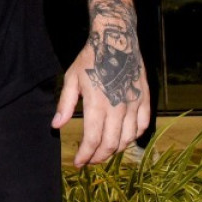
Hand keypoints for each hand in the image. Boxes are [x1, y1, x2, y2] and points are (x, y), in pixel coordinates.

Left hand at [52, 5, 149, 166]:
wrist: (116, 39)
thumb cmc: (91, 58)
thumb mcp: (72, 78)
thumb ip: (65, 104)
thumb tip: (56, 126)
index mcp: (97, 103)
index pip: (93, 140)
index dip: (85, 156)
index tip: (78, 163)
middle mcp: (118, 107)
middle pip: (110, 144)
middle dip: (99, 158)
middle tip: (90, 160)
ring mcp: (133, 103)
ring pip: (127, 139)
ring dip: (115, 150)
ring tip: (104, 151)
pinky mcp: (144, 98)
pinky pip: (142, 126)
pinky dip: (133, 137)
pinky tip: (124, 137)